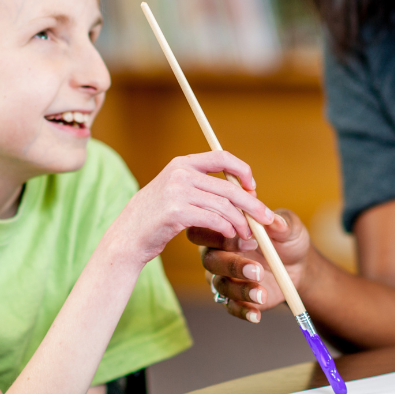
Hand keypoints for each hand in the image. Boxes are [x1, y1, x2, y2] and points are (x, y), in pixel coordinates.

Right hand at [109, 151, 275, 266]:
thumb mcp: (175, 191)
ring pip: (224, 206)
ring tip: (248, 235)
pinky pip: (213, 219)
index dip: (243, 170)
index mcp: (182, 163)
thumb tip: (239, 189)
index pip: (222, 157)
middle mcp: (180, 173)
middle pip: (229, 186)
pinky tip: (230, 236)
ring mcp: (177, 191)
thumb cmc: (156, 217)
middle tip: (266, 218)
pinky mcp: (176, 212)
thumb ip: (200, 184)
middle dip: (252, 204)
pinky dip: (226, 228)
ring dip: (241, 223)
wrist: (128, 236)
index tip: (253, 188)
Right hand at [189, 208, 310, 322]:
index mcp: (224, 231)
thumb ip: (281, 223)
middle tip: (257, 270)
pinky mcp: (234, 298)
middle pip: (210, 261)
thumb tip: (274, 220)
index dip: (223, 235)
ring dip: (240, 290)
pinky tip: (256, 314)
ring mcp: (224, 277)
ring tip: (262, 294)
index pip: (206, 231)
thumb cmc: (286, 238)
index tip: (252, 239)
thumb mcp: (289, 227)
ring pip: (220, 285)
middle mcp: (217, 254)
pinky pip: (231, 307)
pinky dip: (242, 311)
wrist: (297, 265)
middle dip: (232, 265)